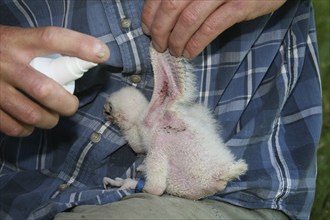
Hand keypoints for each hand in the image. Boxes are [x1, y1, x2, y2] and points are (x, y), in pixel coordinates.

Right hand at [0, 25, 109, 136]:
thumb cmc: (0, 48)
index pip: (52, 38)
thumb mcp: (19, 39)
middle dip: (66, 104)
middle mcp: (6, 63)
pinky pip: (13, 126)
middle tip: (71, 106)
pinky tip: (29, 123)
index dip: (80, 45)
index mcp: (19, 41)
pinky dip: (27, 129)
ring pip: (31, 114)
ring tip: (53, 117)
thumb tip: (81, 62)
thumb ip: (43, 49)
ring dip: (49, 120)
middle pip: (45, 90)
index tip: (102, 54)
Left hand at [142, 0, 285, 57]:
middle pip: (171, 6)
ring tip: (174, 52)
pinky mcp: (240, 6)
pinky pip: (211, 28)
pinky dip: (196, 43)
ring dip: (177, 40)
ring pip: (189, 19)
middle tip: (159, 45)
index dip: (149, 13)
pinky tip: (190, 53)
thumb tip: (160, 16)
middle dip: (160, 30)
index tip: (147, 29)